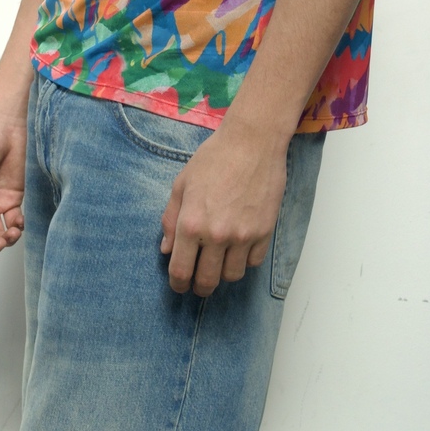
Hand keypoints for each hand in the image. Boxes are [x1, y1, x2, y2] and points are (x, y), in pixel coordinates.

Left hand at [160, 116, 288, 296]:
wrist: (252, 142)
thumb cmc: (214, 158)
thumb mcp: (182, 183)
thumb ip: (171, 219)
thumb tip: (166, 249)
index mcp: (191, 224)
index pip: (180, 271)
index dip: (177, 284)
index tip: (179, 286)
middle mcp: (216, 235)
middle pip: (206, 281)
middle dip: (199, 288)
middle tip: (198, 284)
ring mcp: (242, 235)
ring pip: (231, 276)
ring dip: (223, 274)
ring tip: (219, 262)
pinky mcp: (264, 232)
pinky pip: (253, 262)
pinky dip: (244, 260)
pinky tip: (239, 247)